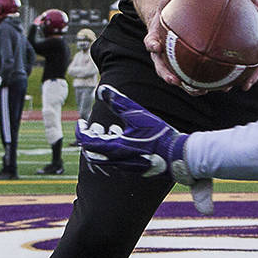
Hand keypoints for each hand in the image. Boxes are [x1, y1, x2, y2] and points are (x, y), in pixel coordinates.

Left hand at [76, 86, 194, 182]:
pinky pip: (116, 160)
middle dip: (90, 138)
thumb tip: (101, 89)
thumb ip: (117, 101)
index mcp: (114, 147)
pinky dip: (113, 148)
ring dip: (102, 143)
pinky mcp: (134, 168)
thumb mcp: (137, 114)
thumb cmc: (158, 135)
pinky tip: (125, 136)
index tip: (81, 122)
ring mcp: (125, 166)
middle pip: (91, 152)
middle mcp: (116, 160)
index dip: (81, 131)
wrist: (177, 156)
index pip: (86, 142)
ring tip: (112, 129)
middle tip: (95, 126)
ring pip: (104, 157)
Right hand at [141, 0, 196, 92]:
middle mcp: (160, 54)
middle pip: (161, 68)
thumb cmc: (170, 9)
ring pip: (176, 78)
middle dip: (167, 76)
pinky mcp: (182, 69)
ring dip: (187, 87)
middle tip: (175, 81)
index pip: (149, 42)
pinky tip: (214, 88)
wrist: (169, 22)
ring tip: (199, 91)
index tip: (155, 46)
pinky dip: (200, 85)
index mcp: (155, 37)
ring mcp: (170, 63)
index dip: (152, 44)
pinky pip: (190, 78)